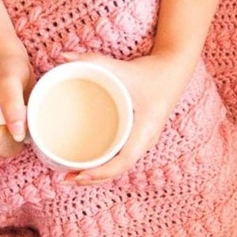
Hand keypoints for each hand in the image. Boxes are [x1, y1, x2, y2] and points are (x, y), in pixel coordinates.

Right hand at [0, 42, 34, 157]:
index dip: (9, 130)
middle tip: (16, 108)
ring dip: (17, 132)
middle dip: (13, 133)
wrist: (7, 61)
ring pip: (4, 149)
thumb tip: (17, 135)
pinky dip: (17, 133)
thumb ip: (12, 107)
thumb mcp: (10, 82)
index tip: (15, 108)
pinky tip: (14, 116)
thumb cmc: (6, 67)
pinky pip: (8, 145)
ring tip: (15, 110)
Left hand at [59, 50, 196, 184]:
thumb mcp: (121, 68)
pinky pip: (121, 160)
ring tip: (71, 177)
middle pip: (117, 171)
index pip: (122, 162)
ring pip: (119, 168)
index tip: (80, 175)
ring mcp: (143, 143)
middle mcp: (145, 142)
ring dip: (97, 176)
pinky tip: (87, 166)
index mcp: (144, 131)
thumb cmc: (150, 72)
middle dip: (92, 179)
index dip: (100, 172)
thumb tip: (62, 57)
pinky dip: (104, 167)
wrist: (174, 70)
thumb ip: (91, 60)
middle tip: (65, 179)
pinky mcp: (139, 139)